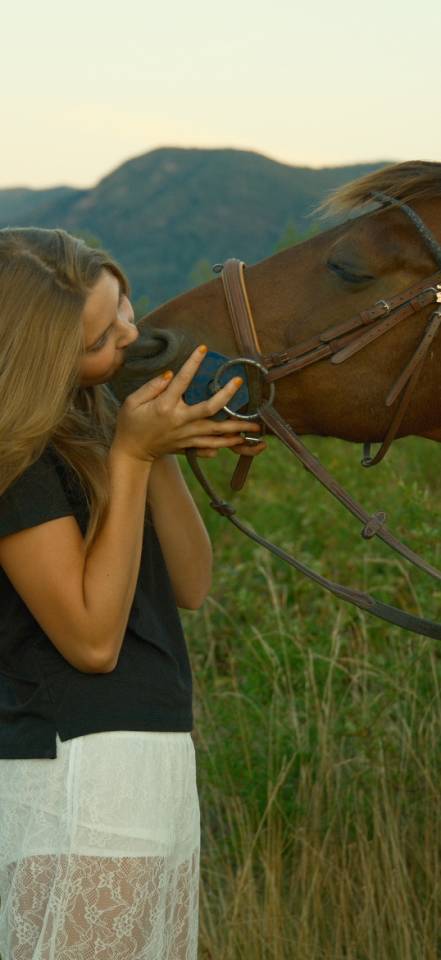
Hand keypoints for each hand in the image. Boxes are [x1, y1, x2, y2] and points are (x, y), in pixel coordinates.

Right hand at [113, 344, 262, 462]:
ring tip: (255, 425)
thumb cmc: (130, 423)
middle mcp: (180, 421)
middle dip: (227, 395)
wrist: (131, 452)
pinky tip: (241, 440)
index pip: (182, 381)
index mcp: (165, 406)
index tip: (203, 349)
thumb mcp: (132, 401)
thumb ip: (152, 386)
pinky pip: (212, 446)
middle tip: (240, 382)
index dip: (193, 363)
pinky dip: (227, 443)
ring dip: (237, 427)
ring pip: (217, 431)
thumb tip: (171, 374)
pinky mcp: (189, 446)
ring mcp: (187, 436)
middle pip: (210, 408)